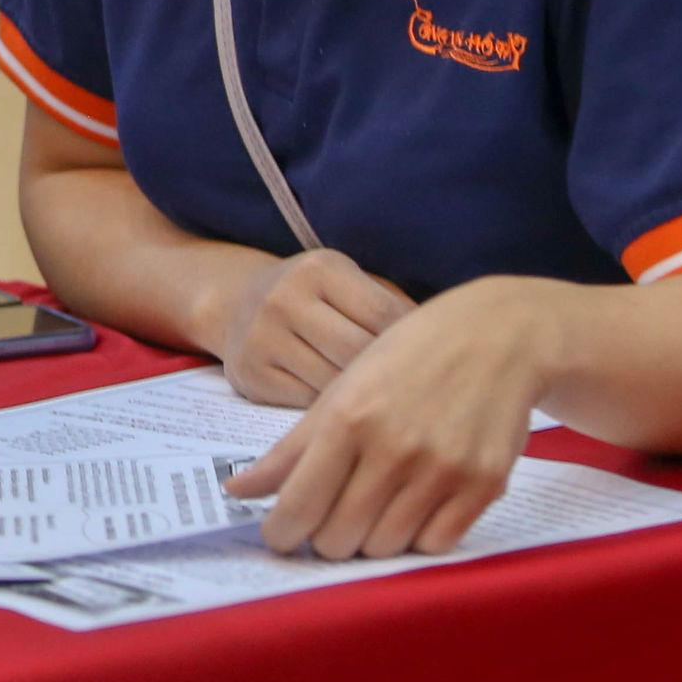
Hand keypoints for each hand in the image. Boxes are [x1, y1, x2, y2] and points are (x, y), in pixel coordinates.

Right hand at [207, 248, 416, 405]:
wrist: (234, 301)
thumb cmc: (314, 296)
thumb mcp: (349, 283)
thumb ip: (391, 307)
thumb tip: (447, 344)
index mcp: (320, 268)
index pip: (384, 314)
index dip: (415, 342)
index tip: (437, 362)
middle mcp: (285, 298)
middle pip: (359, 353)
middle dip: (390, 376)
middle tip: (417, 394)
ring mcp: (263, 338)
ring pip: (333, 384)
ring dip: (364, 400)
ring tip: (390, 408)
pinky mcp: (251, 375)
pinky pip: (307, 404)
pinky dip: (333, 411)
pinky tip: (350, 412)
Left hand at [225, 278, 542, 558]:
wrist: (496, 338)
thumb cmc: (406, 360)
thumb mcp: (340, 390)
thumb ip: (289, 449)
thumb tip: (236, 492)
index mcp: (347, 418)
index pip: (299, 507)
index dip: (281, 533)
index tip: (280, 535)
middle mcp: (394, 447)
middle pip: (338, 538)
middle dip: (325, 537)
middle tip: (329, 519)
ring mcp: (442, 468)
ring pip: (384, 548)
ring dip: (370, 538)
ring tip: (373, 507)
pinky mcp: (483, 484)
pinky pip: (434, 544)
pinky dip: (416, 536)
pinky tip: (413, 507)